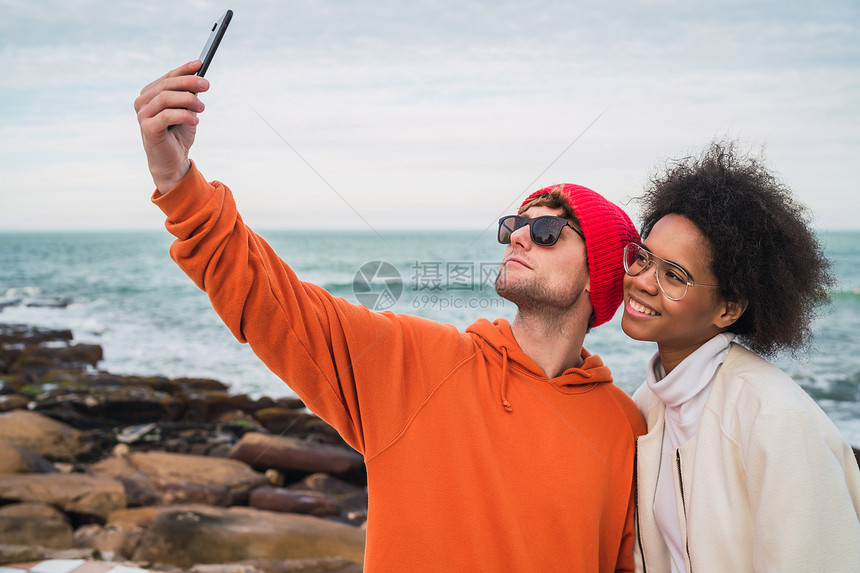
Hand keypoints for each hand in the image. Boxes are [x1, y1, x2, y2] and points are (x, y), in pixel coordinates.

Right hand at [134, 61, 209, 192]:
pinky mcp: (148, 128)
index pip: (168, 77)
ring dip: (188, 100)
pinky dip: (184, 115)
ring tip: (202, 108)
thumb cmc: (178, 134)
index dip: (184, 69)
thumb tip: (199, 79)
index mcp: (150, 94)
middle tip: (207, 85)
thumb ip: (189, 96)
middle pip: (166, 85)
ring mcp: (143, 115)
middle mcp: (142, 102)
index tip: (200, 64)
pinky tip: (195, 119)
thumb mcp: (187, 111)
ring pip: (165, 98)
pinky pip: (166, 115)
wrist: (173, 161)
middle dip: (188, 82)